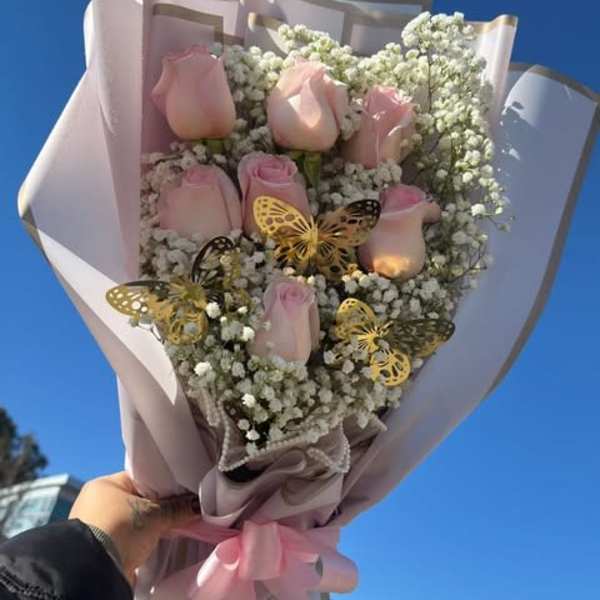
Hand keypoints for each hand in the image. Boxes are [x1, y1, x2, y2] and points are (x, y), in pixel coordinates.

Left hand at [69, 471, 198, 585]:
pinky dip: (144, 541)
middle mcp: (97, 503)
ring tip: (174, 525)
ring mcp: (99, 527)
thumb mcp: (154, 514)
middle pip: (139, 500)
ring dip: (151, 526)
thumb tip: (198, 504)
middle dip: (159, 507)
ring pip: (135, 521)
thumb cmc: (119, 529)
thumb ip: (178, 507)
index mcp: (104, 485)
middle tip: (182, 508)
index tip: (184, 489)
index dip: (164, 483)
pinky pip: (130, 539)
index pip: (141, 478)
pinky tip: (160, 541)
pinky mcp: (104, 548)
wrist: (96, 569)